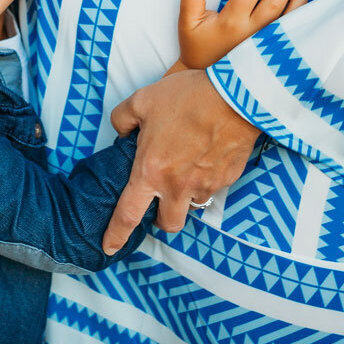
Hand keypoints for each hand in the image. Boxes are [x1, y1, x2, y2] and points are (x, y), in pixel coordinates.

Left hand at [102, 68, 259, 253]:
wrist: (234, 96)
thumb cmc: (186, 97)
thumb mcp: (142, 99)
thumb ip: (122, 119)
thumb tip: (123, 133)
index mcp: (151, 170)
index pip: (129, 214)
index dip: (116, 234)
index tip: (109, 247)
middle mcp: (178, 186)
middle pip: (168, 223)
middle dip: (162, 217)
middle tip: (160, 197)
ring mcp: (206, 184)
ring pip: (194, 206)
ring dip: (187, 195)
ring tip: (188, 166)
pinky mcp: (228, 178)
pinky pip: (214, 187)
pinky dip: (207, 178)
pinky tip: (208, 153)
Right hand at [178, 0, 306, 68]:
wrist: (207, 82)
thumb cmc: (198, 47)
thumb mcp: (187, 22)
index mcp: (231, 22)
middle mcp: (252, 33)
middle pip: (275, 1)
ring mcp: (265, 44)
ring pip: (289, 18)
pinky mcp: (272, 52)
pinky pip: (292, 33)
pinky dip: (300, 18)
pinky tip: (304, 6)